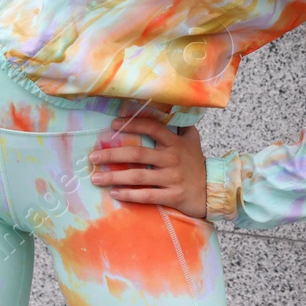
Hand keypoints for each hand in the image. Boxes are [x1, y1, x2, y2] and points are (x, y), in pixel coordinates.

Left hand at [86, 117, 207, 219]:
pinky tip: (114, 194)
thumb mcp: (192, 141)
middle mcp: (172, 158)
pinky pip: (146, 196)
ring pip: (138, 176)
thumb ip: (180, 126)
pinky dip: (129, 195)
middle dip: (112, 155)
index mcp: (175, 143)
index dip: (132, 124)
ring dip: (114, 177)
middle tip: (93, 157)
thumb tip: (168, 109)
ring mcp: (172, 178)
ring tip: (96, 178)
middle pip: (138, 153)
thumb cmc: (197, 164)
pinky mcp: (172, 196)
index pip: (152, 127)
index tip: (113, 125)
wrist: (212, 190)